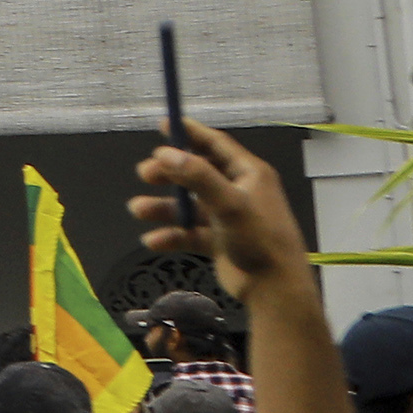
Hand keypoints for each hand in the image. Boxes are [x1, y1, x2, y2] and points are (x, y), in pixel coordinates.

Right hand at [135, 119, 309, 298]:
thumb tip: (165, 154)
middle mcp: (238, 192)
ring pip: (188, 205)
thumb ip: (198, 177)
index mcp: (249, 175)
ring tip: (138, 210)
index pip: (216, 145)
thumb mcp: (230, 204)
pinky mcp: (218, 241)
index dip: (191, 133)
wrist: (274, 289)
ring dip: (163, 207)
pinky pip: (188, 232)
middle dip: (169, 173)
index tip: (165, 123)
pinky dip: (171, 235)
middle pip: (196, 174)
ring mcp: (227, 218)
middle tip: (145, 173)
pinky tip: (154, 240)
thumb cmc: (260, 240)